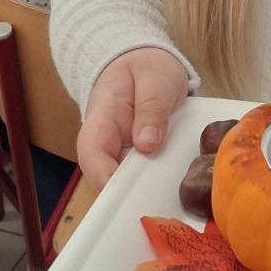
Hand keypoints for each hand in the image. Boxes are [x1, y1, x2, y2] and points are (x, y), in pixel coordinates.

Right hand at [76, 47, 188, 190]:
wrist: (144, 66)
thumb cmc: (146, 68)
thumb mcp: (155, 78)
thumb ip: (151, 108)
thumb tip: (147, 144)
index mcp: (101, 120)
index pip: (92, 156)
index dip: (107, 180)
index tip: (132, 193)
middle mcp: (105, 145)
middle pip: (107, 180)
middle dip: (132, 195)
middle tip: (162, 204)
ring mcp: (120, 155)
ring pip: (126, 185)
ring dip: (147, 193)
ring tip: (174, 201)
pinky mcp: (137, 161)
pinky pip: (143, 179)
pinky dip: (158, 185)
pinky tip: (178, 190)